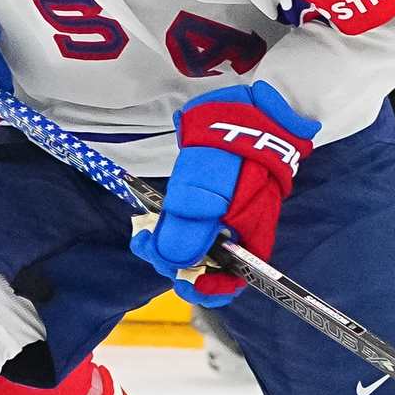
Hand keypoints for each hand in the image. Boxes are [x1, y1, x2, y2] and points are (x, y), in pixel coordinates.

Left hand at [131, 81, 320, 305]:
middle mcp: (240, 234)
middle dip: (176, 265)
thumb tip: (173, 262)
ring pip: (195, 250)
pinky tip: (150, 226)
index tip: (179, 280)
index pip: (233, 283)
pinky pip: (189, 230)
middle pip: (208, 269)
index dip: (206, 290)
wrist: (241, 105)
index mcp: (251, 237)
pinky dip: (169, 233)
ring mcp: (225, 220)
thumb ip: (192, 224)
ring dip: (168, 250)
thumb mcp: (209, 185)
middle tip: (147, 247)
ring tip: (143, 238)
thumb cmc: (234, 144)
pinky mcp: (211, 206)